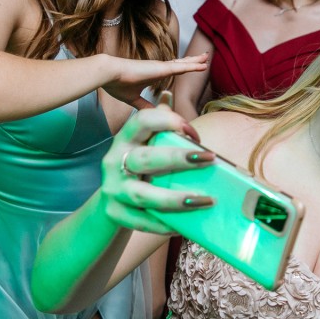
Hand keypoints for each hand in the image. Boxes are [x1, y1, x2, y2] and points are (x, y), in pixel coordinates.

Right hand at [99, 93, 213, 234]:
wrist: (109, 202)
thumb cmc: (137, 168)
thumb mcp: (143, 144)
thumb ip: (157, 122)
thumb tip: (167, 92)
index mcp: (126, 138)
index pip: (143, 120)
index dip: (169, 121)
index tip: (194, 133)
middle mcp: (115, 161)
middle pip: (146, 158)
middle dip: (179, 158)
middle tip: (210, 159)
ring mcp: (113, 188)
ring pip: (144, 194)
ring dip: (176, 198)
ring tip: (205, 200)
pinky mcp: (114, 213)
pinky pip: (141, 221)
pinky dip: (163, 225)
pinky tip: (184, 226)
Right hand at [100, 53, 207, 109]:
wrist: (108, 75)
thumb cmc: (117, 84)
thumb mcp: (133, 99)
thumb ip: (143, 106)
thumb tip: (151, 116)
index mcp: (153, 74)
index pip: (170, 69)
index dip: (180, 67)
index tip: (189, 66)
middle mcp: (158, 68)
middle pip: (180, 64)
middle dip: (192, 61)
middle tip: (204, 58)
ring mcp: (160, 67)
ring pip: (183, 64)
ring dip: (195, 61)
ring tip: (206, 57)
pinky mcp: (160, 69)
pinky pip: (181, 67)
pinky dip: (193, 66)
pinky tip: (203, 65)